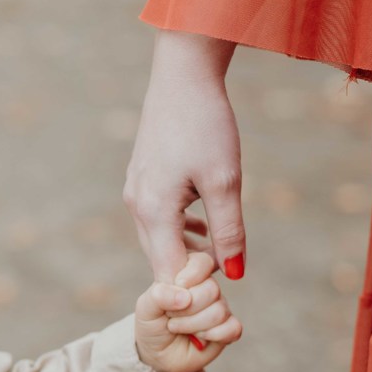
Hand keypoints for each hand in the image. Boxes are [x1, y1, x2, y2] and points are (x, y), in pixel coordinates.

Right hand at [124, 30, 243, 283]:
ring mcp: (136, 192)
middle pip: (160, 261)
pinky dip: (180, 233)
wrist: (183, 75)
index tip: (224, 296)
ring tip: (220, 257)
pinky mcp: (143, 180)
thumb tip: (235, 274)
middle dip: (190, 277)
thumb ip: (229, 230)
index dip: (194, 291)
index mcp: (153, 211)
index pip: (169, 273)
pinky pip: (158, 221)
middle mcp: (137, 206)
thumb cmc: (206, 124)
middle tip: (225, 283)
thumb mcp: (225, 181)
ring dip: (186, 254)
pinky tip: (205, 228)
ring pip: (159, 241)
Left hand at [134, 252, 241, 371]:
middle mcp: (207, 287)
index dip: (189, 278)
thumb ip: (159, 295)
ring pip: (219, 311)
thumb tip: (185, 296)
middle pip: (212, 289)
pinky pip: (233, 328)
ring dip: (192, 325)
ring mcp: (220, 307)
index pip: (202, 262)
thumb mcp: (145, 307)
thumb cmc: (152, 324)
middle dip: (185, 310)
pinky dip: (213, 336)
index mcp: (188, 273)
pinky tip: (199, 339)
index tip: (172, 292)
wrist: (157, 353)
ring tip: (179, 328)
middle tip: (171, 316)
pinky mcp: (229, 328)